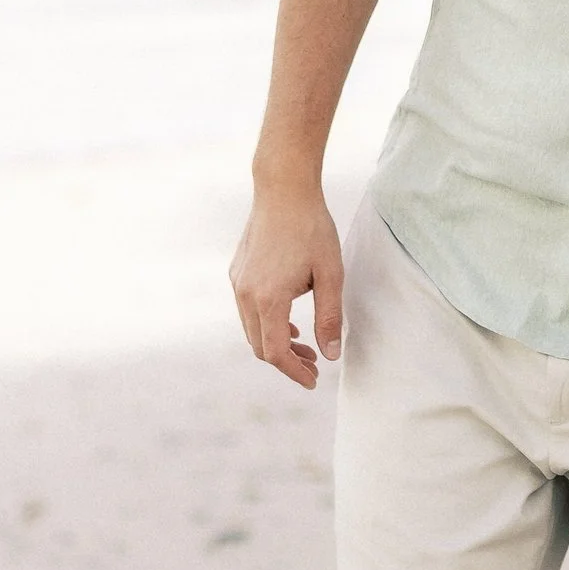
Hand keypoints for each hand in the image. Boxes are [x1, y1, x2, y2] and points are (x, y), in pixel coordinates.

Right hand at [230, 181, 344, 386]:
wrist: (283, 189)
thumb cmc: (311, 229)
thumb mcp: (331, 274)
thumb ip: (329, 317)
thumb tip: (331, 355)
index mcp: (268, 299)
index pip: (275, 352)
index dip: (294, 371)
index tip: (313, 380)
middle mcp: (245, 295)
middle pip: (260, 346)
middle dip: (287, 361)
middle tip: (314, 366)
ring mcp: (237, 283)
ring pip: (252, 330)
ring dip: (276, 343)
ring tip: (305, 346)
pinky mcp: (237, 272)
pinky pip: (248, 311)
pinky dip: (267, 324)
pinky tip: (290, 321)